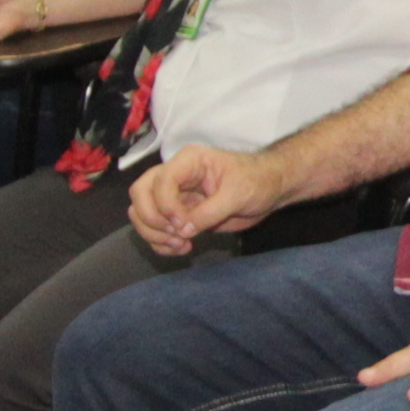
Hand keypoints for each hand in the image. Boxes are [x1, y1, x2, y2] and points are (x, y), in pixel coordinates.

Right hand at [126, 143, 296, 257]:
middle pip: (140, 194)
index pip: (159, 181)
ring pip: (141, 213)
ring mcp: (175, 196)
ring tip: (181, 244)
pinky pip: (155, 230)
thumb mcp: (237, 194)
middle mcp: (176, 176)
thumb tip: (181, 230)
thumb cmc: (257, 182)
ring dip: (154, 234)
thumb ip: (209, 212)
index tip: (182, 223)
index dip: (165, 205)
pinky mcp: (179, 215)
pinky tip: (183, 248)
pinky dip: (161, 243)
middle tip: (177, 234)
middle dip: (152, 219)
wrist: (269, 190)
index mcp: (188, 162)